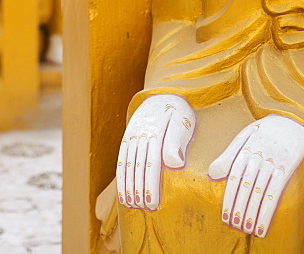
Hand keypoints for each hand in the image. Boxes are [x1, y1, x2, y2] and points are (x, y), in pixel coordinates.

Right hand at [117, 93, 195, 210]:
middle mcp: (140, 134)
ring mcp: (131, 136)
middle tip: (143, 208)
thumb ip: (177, 142)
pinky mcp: (126, 138)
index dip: (151, 185)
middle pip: (137, 166)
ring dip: (127, 185)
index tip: (153, 203)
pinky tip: (122, 190)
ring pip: (126, 164)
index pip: (151, 163)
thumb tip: (175, 164)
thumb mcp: (182, 123)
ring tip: (130, 204)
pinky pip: (121, 159)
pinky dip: (120, 176)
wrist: (163, 94)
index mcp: (155, 132)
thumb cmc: (178, 112)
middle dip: (139, 189)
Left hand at [207, 114, 303, 237]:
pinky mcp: (286, 167)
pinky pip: (276, 191)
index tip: (225, 216)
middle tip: (234, 225)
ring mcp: (272, 162)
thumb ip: (227, 156)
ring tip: (248, 229)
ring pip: (260, 191)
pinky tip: (264, 223)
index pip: (234, 178)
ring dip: (253, 213)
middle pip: (246, 187)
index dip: (229, 198)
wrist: (291, 119)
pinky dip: (268, 209)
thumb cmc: (264, 131)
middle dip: (239, 208)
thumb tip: (211, 174)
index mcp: (245, 149)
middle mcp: (257, 156)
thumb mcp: (243, 136)